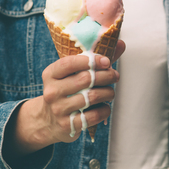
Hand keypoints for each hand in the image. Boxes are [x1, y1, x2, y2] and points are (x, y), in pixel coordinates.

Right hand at [3, 40, 124, 159]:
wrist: (48, 120)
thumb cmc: (66, 91)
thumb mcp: (71, 74)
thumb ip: (95, 60)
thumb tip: (120, 43)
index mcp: (51, 74)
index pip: (69, 63)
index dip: (91, 60)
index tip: (106, 61)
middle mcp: (52, 91)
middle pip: (85, 79)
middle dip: (106, 76)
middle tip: (115, 76)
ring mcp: (59, 109)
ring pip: (92, 97)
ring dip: (108, 93)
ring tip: (111, 92)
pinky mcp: (68, 125)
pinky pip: (93, 116)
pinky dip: (105, 110)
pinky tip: (105, 107)